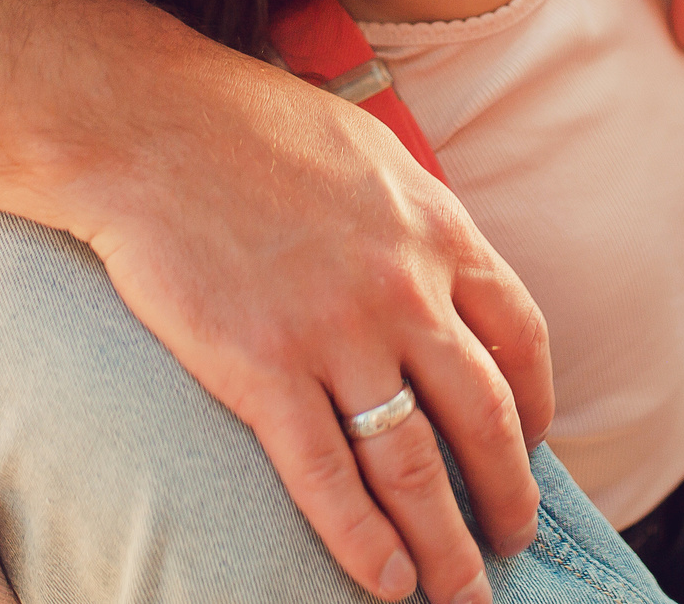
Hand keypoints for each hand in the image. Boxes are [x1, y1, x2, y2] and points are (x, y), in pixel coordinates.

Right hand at [67, 48, 550, 603]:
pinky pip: (326, 477)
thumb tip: (440, 270)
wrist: (148, 125)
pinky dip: (363, 541)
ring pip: (414, 465)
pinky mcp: (261, 370)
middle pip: (483, 417)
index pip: (519, 338)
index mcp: (438, 230)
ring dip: (446, 544)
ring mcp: (335, 335)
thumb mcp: (368, 153)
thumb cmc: (248, 126)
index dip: (534, 406)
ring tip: (458, 593)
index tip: (531, 445)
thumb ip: (414, 220)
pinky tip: (385, 581)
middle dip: (505, 494)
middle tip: (511, 542)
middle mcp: (404, 289)